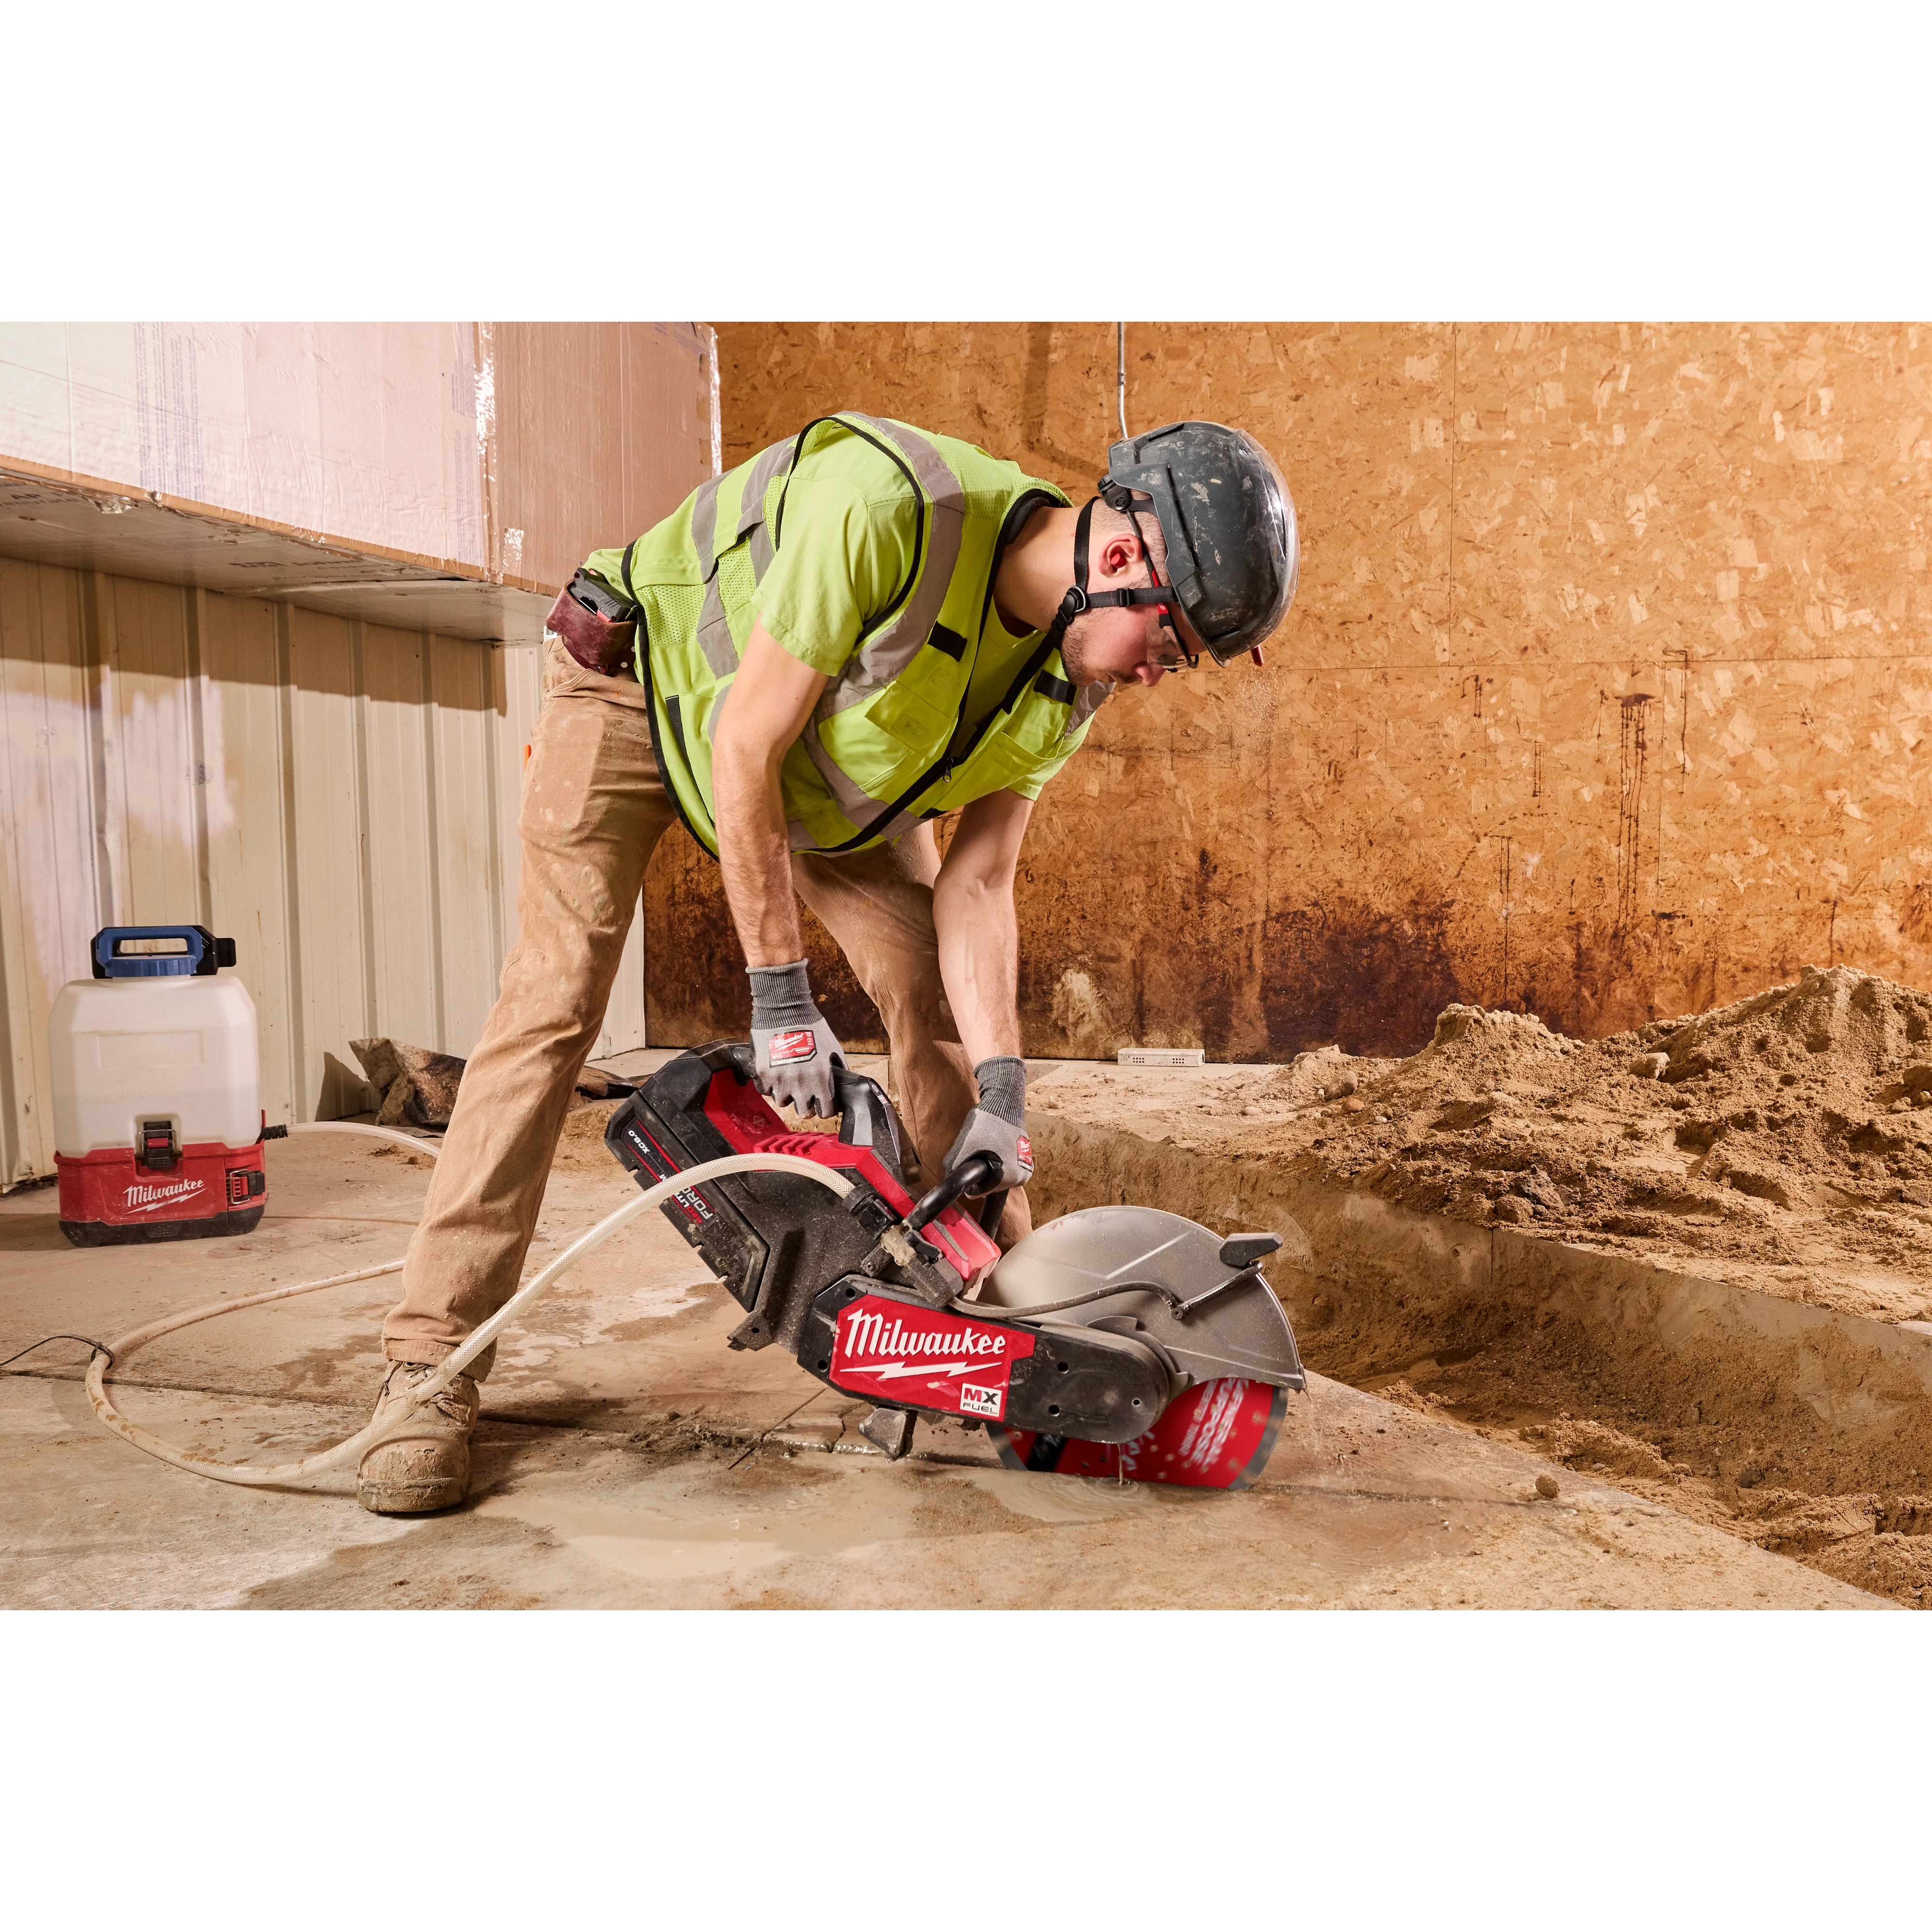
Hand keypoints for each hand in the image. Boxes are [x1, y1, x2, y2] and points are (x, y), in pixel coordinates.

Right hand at [748, 960, 844, 1117]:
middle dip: (806, 1104)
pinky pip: (765, 1090)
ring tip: (788, 1081)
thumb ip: (839, 1067)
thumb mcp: (833, 1047)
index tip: (822, 1104)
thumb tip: (842, 1081)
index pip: (825, 1111)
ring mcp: (780, 1080)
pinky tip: (775, 1074)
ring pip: (782, 1102)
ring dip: (786, 1095)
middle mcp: (800, 1084)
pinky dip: (770, 1085)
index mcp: (820, 1079)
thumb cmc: (812, 1026)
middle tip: (804, 1094)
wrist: (785, 1010)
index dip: (825, 1108)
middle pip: (803, 1112)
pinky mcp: (763, 1074)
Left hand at [944, 1056, 1033, 1190]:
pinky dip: (995, 1158)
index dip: (968, 1176)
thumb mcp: (964, 1146)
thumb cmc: (987, 1122)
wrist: (1005, 1100)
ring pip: (995, 1174)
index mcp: (1010, 1178)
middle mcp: (1022, 1177)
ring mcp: (1025, 1167)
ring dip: (987, 1164)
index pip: (978, 1190)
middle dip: (979, 1170)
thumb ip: (953, 1166)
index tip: (969, 1158)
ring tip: (986, 1144)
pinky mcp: (1024, 1157)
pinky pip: (1003, 1166)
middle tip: (978, 1149)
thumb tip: (948, 1177)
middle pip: (988, 1184)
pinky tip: (994, 1143)